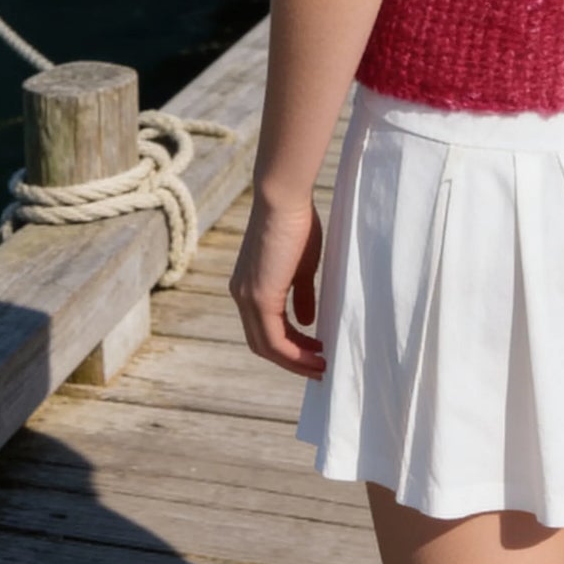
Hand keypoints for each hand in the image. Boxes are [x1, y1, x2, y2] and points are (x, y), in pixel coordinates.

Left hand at [229, 191, 325, 377]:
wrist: (284, 197)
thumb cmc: (296, 222)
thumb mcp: (301, 266)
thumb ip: (301, 294)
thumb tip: (306, 322)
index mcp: (248, 285)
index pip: (263, 329)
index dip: (288, 346)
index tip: (314, 351)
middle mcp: (241, 295)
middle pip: (262, 344)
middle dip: (292, 359)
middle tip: (319, 365)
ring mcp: (247, 297)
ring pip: (267, 346)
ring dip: (296, 361)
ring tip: (322, 366)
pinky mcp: (259, 298)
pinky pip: (275, 340)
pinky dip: (295, 354)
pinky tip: (317, 356)